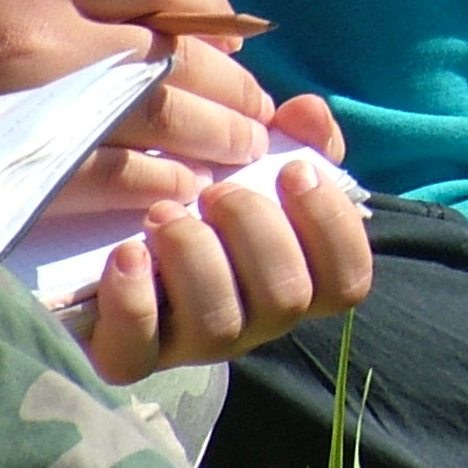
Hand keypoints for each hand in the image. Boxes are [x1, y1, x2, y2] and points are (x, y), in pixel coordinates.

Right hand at [0, 0, 278, 205]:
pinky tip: (181, 190)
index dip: (211, 8)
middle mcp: (48, 35)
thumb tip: (163, 29)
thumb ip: (70, 9)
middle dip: (233, 85)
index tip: (235, 38)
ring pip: (164, 110)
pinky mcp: (24, 168)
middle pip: (177, 51)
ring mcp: (40, 102)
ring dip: (217, 134)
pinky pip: (122, 173)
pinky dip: (163, 181)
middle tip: (257, 111)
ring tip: (238, 152)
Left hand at [76, 96, 374, 383]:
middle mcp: (256, 322)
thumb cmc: (215, 202)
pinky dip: (133, 301)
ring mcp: (194, 344)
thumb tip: (305, 113)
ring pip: (219, 325)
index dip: (330, 226)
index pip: (347, 280)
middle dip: (254, 231)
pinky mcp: (130, 354)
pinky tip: (128, 253)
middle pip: (286, 299)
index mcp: (299, 281)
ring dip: (196, 257)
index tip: (293, 170)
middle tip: (216, 191)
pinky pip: (136, 353)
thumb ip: (299, 134)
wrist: (120, 242)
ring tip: (165, 214)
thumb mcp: (263, 163)